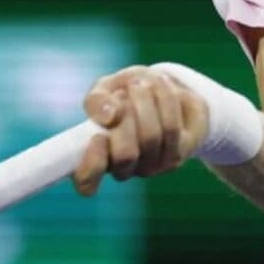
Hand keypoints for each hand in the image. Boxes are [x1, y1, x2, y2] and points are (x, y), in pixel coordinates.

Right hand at [71, 65, 208, 195]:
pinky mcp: (177, 156)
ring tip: (142, 82)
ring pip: (151, 137)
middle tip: (125, 91)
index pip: (86, 181)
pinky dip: (165, 100)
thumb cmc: (125, 93)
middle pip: (125, 155)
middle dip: (126, 115)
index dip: (92, 163)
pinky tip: (160, 85)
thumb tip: (109, 116)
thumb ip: (97, 101)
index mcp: (96, 157)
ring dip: (145, 100)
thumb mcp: (105, 90)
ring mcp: (151, 167)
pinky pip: (171, 127)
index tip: (98, 137)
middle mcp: (123, 169)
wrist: (163, 90)